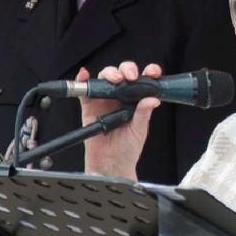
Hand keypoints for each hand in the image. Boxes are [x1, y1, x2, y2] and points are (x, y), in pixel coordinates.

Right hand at [80, 62, 161, 179]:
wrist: (111, 165)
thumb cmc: (127, 150)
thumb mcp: (139, 131)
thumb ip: (143, 114)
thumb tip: (152, 100)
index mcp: (136, 101)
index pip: (142, 81)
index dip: (148, 73)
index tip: (152, 73)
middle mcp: (120, 98)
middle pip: (122, 74)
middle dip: (126, 70)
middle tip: (130, 77)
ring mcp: (104, 101)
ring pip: (105, 78)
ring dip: (109, 74)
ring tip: (115, 79)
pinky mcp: (89, 107)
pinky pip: (85, 91)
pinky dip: (83, 80)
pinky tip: (85, 75)